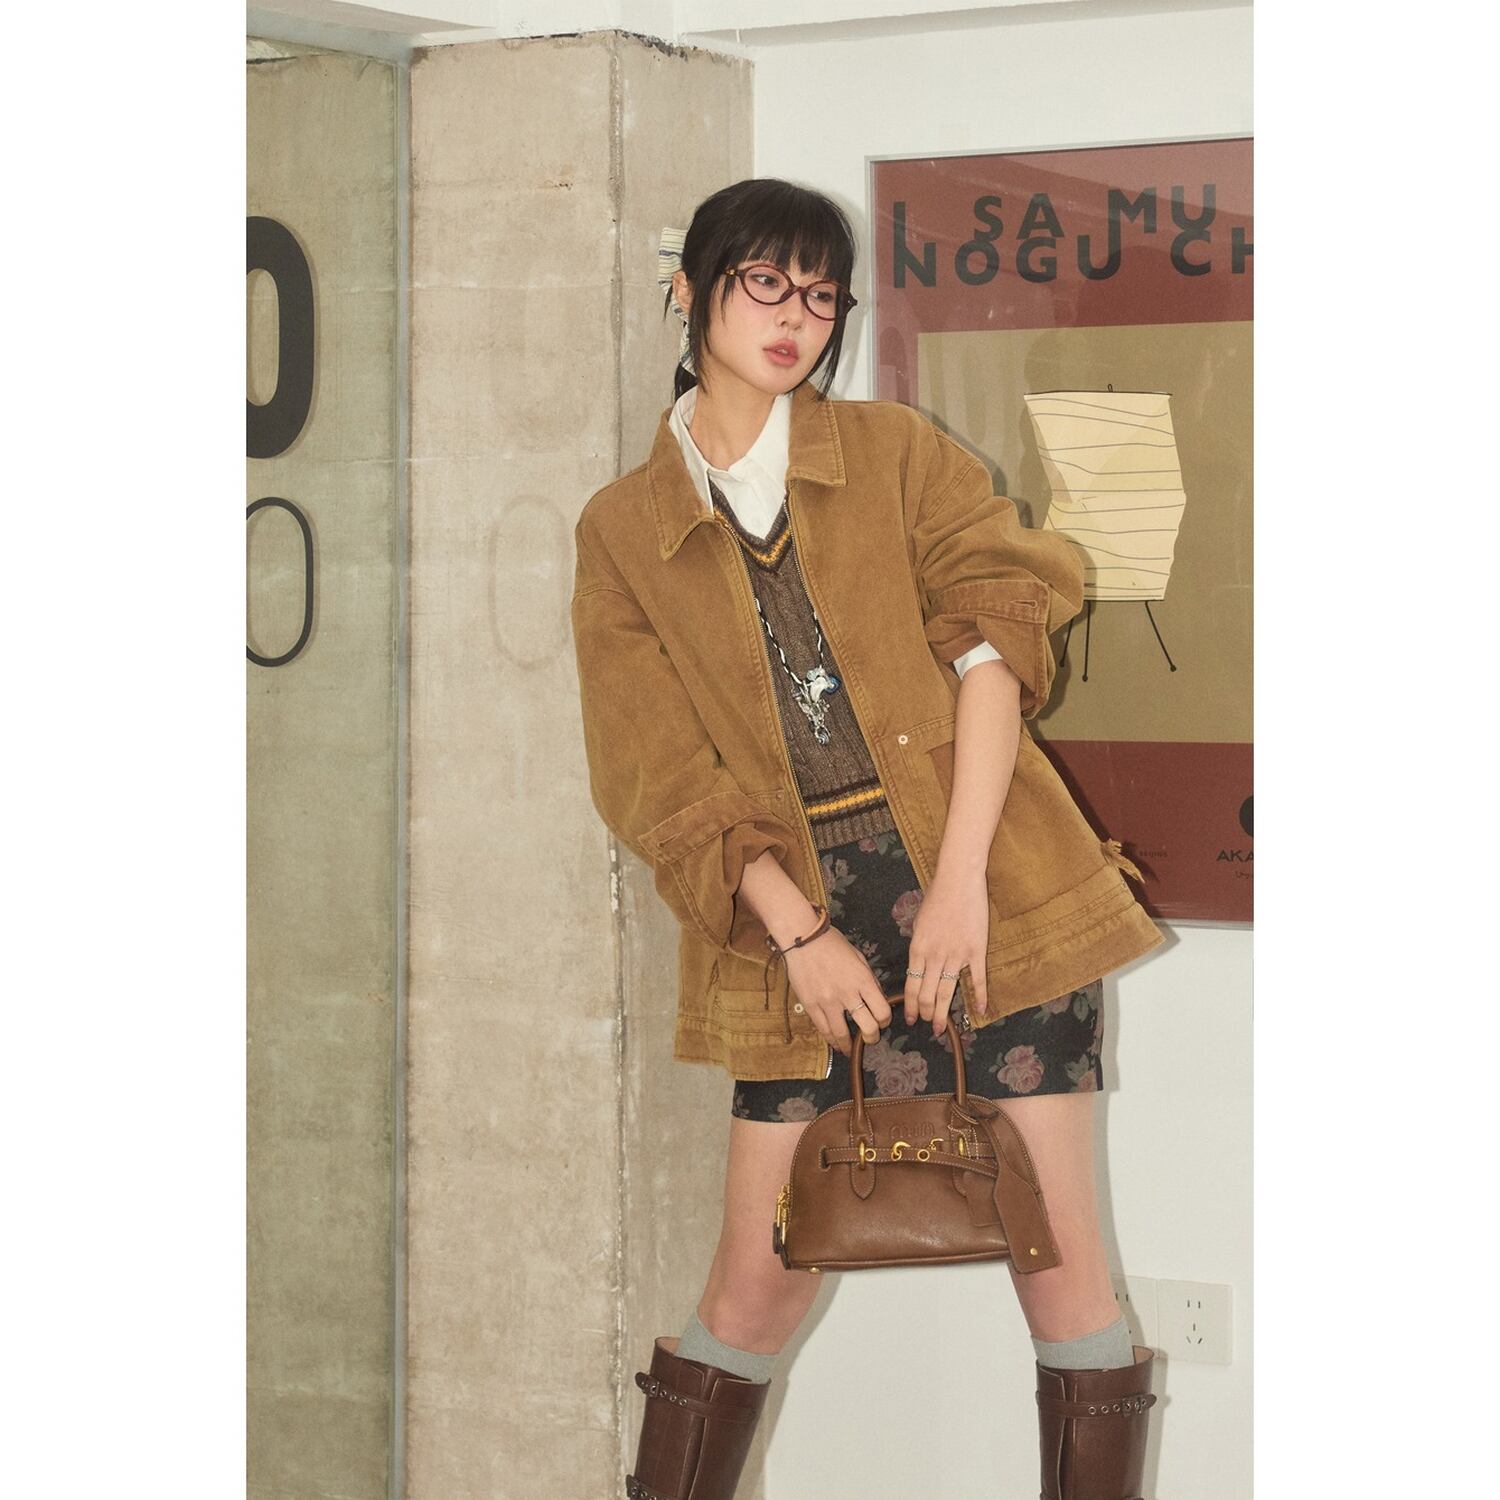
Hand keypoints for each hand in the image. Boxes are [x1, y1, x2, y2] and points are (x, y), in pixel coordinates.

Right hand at [781, 925, 893, 1056]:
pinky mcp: (810, 1005)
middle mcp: (847, 994)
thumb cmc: (832, 944)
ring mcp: (827, 1001)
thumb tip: (877, 998)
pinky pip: (823, 1029)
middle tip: (870, 1037)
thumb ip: (869, 979)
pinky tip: (834, 1043)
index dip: (886, 1020)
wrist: (802, 938)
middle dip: (872, 1037)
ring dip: (849, 1045)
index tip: (882, 1021)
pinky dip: (830, 1039)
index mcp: (862, 980)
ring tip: (850, 1048)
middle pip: (868, 1027)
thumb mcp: (858, 957)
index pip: (882, 1011)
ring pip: (842, 1034)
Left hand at [901, 868, 990, 1036]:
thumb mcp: (919, 923)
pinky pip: (977, 979)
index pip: (911, 986)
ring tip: (940, 1028)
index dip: (910, 1006)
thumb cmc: (937, 898)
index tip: (911, 1018)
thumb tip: (918, 964)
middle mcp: (934, 956)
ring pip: (946, 992)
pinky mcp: (976, 951)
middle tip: (927, 1027)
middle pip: (927, 994)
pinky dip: (978, 997)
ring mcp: (956, 955)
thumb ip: (919, 946)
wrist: (958, 880)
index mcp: (918, 949)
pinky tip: (979, 1012)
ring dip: (942, 1013)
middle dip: (925, 1014)